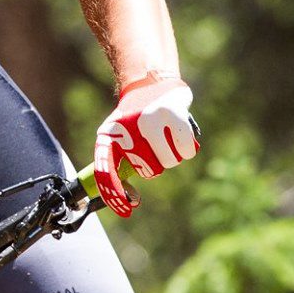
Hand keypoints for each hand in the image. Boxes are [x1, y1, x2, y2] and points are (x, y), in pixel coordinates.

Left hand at [93, 73, 199, 217]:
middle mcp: (126, 128)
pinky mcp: (172, 114)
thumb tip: (129, 200)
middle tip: (155, 146)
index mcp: (108, 137)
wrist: (148, 84)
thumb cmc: (132, 118)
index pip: (106, 172)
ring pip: (170, 162)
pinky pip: (186, 151)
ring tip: (165, 137)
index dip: (115, 194)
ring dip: (172, 156)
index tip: (128, 208)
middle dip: (156, 164)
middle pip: (149, 171)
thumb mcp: (116, 138)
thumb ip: (117, 167)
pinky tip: (180, 135)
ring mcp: (149, 120)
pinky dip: (187, 148)